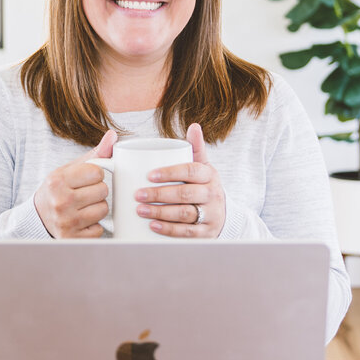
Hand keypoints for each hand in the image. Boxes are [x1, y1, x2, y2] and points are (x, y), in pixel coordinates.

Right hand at [34, 129, 115, 238]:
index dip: (95, 175)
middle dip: (97, 191)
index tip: (85, 179)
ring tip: (83, 207)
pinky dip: (93, 226)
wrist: (38, 217)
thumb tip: (113, 135)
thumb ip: (95, 154)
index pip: (97, 172)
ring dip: (97, 208)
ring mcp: (66, 222)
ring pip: (104, 209)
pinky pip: (99, 229)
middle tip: (83, 194)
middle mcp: (61, 201)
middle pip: (103, 190)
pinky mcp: (72, 238)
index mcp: (58, 180)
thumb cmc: (58, 189)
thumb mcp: (70, 169)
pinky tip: (81, 221)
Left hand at [134, 123, 225, 237]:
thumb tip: (193, 126)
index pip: (190, 171)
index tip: (149, 175)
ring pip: (185, 214)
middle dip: (159, 195)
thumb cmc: (203, 186)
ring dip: (160, 212)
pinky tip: (153, 226)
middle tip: (137, 194)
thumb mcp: (203, 166)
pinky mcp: (207, 234)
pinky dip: (169, 230)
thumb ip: (195, 147)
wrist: (222, 214)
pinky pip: (188, 232)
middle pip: (185, 194)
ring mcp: (211, 215)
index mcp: (209, 175)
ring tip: (140, 210)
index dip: (170, 172)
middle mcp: (213, 194)